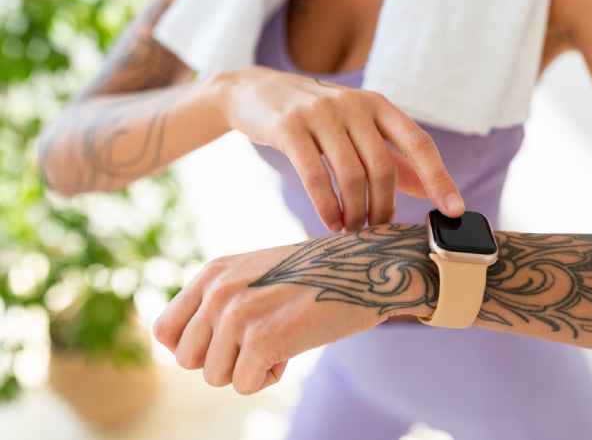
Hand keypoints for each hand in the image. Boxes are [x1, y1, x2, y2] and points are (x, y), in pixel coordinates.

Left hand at [153, 224, 436, 394]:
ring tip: (282, 338)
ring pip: (215, 376)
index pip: (165, 332)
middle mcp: (218, 290)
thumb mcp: (255, 276)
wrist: (365, 268)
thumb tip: (183, 354)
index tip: (224, 346)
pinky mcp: (263, 338)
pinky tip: (294, 347)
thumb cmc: (314, 277)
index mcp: (213, 273)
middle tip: (259, 342)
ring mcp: (238, 313)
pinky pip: (244, 384)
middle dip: (223, 361)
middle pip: (188, 361)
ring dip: (249, 368)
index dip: (192, 349)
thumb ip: (218, 303)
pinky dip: (270, 376)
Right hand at [208, 66, 464, 231]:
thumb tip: (431, 191)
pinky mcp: (290, 128)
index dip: (439, 178)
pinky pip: (315, 176)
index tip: (454, 210)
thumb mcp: (357, 129)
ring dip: (354, 212)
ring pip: (351, 175)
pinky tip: (330, 222)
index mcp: (378, 105)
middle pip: (383, 167)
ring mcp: (320, 114)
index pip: (419, 143)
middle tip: (377, 230)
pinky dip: (326, 206)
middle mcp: (354, 105)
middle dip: (383, 207)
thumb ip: (393, 157)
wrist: (256, 92)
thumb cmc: (316, 118)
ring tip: (351, 230)